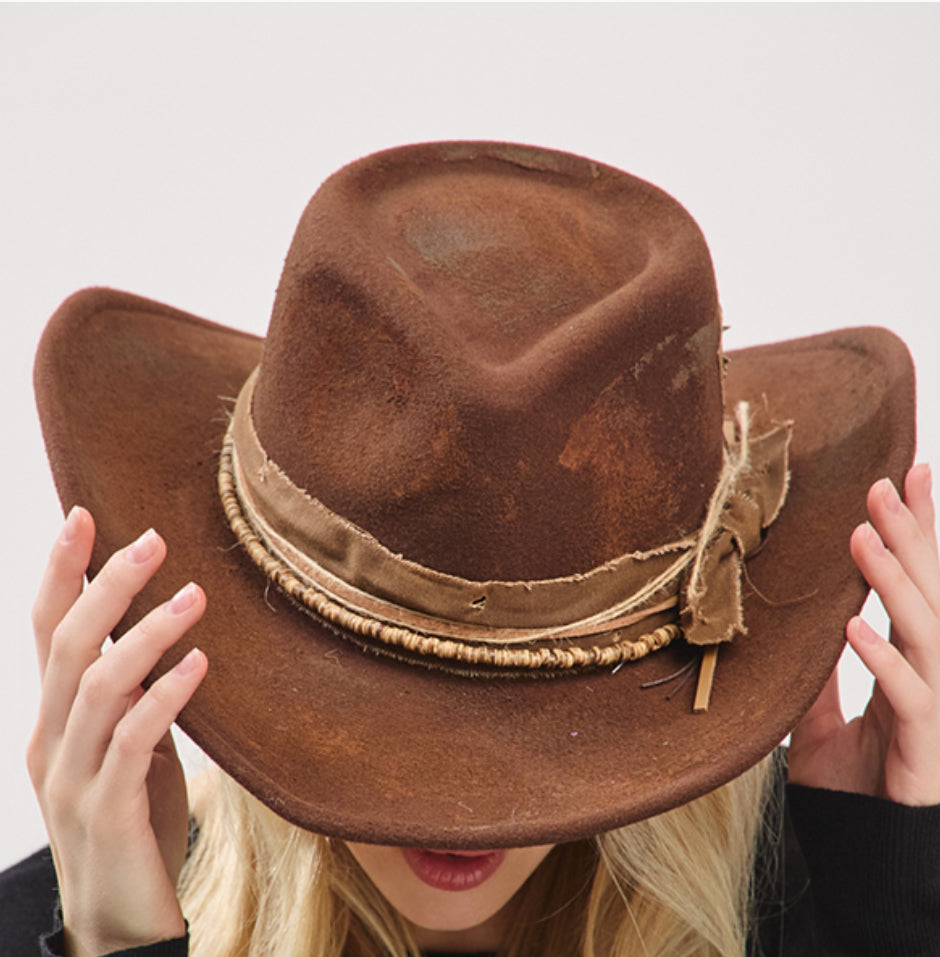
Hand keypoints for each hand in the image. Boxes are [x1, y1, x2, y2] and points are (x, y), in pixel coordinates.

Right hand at [26, 507, 207, 956]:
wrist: (118, 916)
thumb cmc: (131, 817)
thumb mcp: (128, 744)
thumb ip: (133, 694)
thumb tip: (163, 634)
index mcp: (53, 718)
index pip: (47, 631)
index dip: (61, 572)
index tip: (84, 515)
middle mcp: (50, 740)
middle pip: (66, 647)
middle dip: (105, 587)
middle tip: (152, 540)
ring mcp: (72, 778)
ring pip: (98, 689)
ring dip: (146, 636)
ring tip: (194, 596)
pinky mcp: (107, 811)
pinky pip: (132, 743)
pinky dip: (166, 698)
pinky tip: (200, 665)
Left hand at [789, 464, 939, 805]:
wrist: (865, 857)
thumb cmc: (852, 787)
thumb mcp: (816, 719)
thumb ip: (815, 674)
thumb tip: (797, 625)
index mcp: (906, 662)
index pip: (917, 584)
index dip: (918, 531)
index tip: (907, 473)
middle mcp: (928, 676)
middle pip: (928, 594)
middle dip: (911, 536)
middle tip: (882, 483)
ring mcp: (932, 709)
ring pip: (926, 633)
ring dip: (893, 582)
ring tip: (863, 535)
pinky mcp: (923, 748)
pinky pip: (909, 698)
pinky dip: (881, 661)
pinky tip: (853, 627)